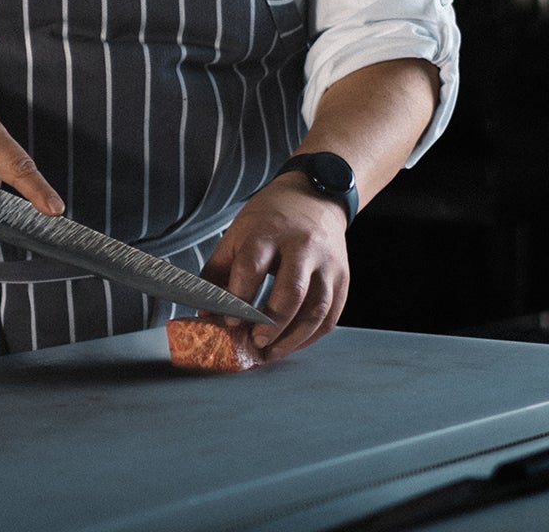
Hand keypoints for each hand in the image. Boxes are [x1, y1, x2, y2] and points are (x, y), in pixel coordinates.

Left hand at [202, 173, 349, 361]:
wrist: (315, 196)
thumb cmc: (271, 218)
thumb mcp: (237, 233)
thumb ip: (218, 272)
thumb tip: (206, 314)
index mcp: (269, 232)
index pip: (252, 268)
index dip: (239, 299)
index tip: (230, 322)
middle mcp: (303, 246)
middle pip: (291, 291)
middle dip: (272, 324)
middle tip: (255, 343)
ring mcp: (327, 263)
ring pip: (316, 309)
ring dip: (293, 338)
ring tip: (271, 353)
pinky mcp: (342, 277)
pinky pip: (331, 315)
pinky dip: (311, 336)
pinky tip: (292, 344)